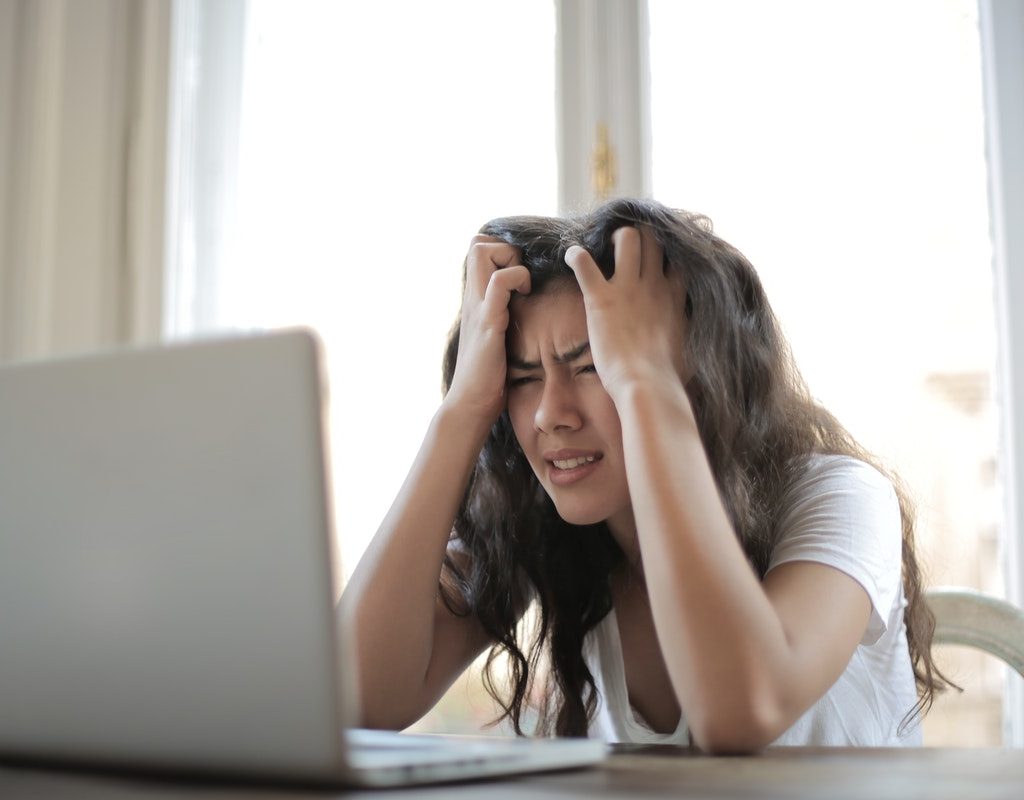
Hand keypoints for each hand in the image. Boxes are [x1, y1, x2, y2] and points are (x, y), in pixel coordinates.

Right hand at [445, 234, 530, 424]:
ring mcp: (478, 308)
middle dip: (505, 248)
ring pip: (482, 252)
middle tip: (522, 276)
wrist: (470, 404)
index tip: (520, 274)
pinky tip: (525, 297)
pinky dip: (516, 279)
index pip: (478, 249)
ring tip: (523, 286)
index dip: (501, 250)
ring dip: (510, 259)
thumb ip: (501, 318)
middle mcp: (472, 298)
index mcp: (475, 300)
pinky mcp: (488, 322)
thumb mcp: (494, 338)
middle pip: (477, 242)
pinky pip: (498, 283)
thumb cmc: (487, 377)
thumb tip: (523, 311)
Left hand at [564, 226, 686, 400]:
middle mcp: (653, 285)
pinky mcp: (601, 298)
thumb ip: (688, 333)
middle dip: (641, 236)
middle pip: (653, 238)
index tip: (657, 257)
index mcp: (674, 297)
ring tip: (604, 247)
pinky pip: (583, 262)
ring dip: (614, 238)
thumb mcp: (689, 348)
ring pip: (627, 237)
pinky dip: (575, 255)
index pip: (678, 258)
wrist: (647, 385)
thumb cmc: (668, 377)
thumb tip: (694, 341)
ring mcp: (627, 288)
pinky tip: (571, 256)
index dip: (668, 252)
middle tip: (626, 247)